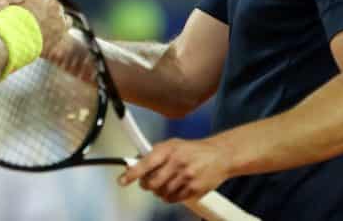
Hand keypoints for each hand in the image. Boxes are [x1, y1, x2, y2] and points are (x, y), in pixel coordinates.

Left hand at [118, 137, 232, 203]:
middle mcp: (177, 163)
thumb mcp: (173, 144)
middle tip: (148, 182)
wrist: (220, 156)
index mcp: (169, 149)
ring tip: (166, 182)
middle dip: (147, 185)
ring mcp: (186, 177)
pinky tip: (175, 188)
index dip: (132, 173)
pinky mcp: (194, 189)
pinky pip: (173, 199)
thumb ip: (154, 153)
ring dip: (159, 191)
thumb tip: (135, 163)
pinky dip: (170, 196)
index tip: (122, 180)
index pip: (146, 163)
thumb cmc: (193, 150)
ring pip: (162, 193)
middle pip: (152, 183)